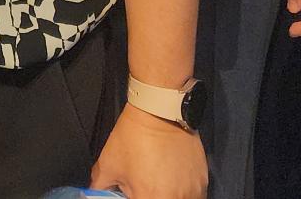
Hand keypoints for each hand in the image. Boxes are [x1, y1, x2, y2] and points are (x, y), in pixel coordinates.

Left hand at [91, 103, 207, 198]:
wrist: (159, 110)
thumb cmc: (132, 137)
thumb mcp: (108, 164)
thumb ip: (100, 188)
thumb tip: (98, 195)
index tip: (134, 194)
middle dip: (153, 197)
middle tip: (146, 188)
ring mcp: (193, 190)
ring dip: (170, 197)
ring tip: (161, 184)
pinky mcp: (203, 179)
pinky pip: (194, 195)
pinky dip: (184, 192)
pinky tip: (174, 180)